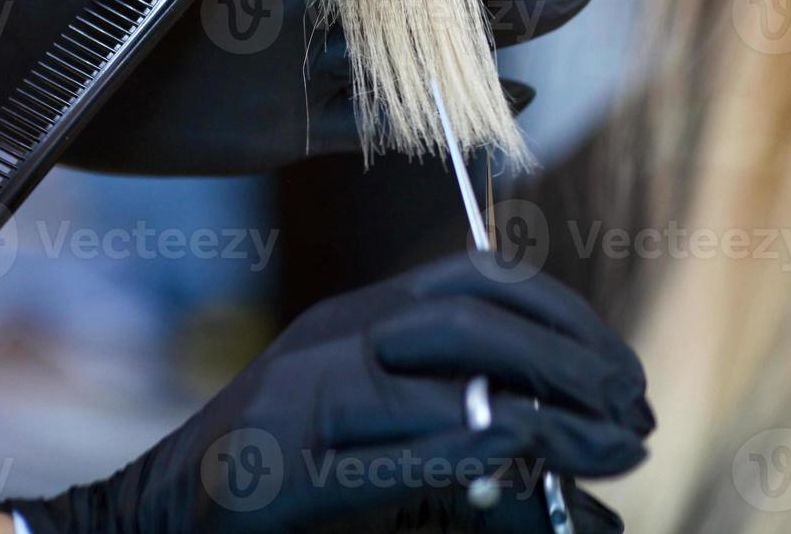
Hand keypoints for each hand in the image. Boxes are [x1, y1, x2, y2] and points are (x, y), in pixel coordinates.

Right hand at [0, 254, 651, 532]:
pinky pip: (395, 444)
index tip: (619, 368)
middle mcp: (333, 336)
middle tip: (634, 411)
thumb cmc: (276, 479)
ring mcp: (303, 393)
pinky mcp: (282, 464)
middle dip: (573, 355)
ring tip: (608, 440)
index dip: (562, 316)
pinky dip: (471, 447)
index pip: (476, 280)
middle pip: (474, 312)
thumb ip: (441, 405)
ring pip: (443, 361)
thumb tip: (552, 417)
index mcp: (354, 315)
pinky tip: (527, 460)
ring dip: (546, 399)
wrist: (155, 520)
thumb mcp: (366, 423)